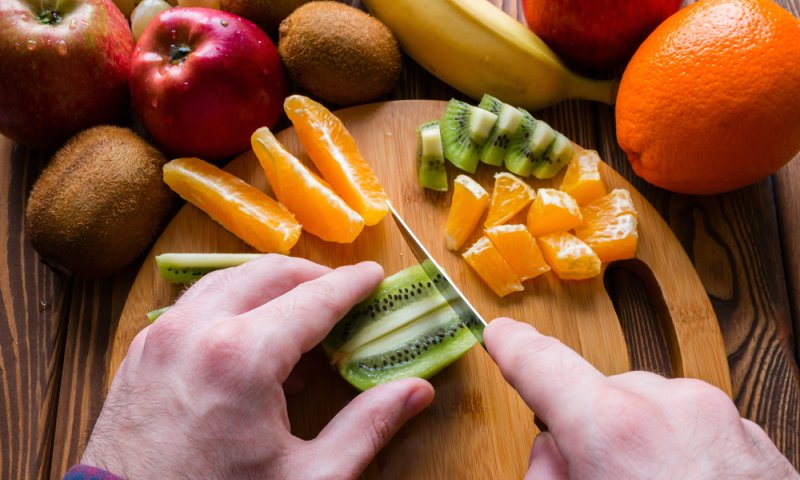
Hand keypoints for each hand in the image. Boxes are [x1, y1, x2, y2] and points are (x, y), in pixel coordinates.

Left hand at [81, 255, 433, 478]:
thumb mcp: (308, 478)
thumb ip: (367, 427)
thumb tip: (417, 392)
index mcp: (243, 357)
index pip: (314, 299)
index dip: (351, 284)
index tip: (374, 276)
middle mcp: (198, 330)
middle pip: (268, 273)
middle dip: (312, 275)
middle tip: (343, 291)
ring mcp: (163, 336)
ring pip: (227, 279)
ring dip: (270, 284)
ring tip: (300, 312)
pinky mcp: (143, 351)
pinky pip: (195, 303)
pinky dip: (232, 303)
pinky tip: (252, 338)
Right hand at [484, 318, 797, 478]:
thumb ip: (548, 476)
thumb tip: (553, 454)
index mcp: (616, 427)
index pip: (542, 365)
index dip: (514, 348)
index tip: (502, 335)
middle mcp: (671, 406)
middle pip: (602, 395)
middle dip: (591, 429)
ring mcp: (720, 417)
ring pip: (651, 408)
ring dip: (639, 439)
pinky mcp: (753, 435)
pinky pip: (692, 426)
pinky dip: (679, 450)